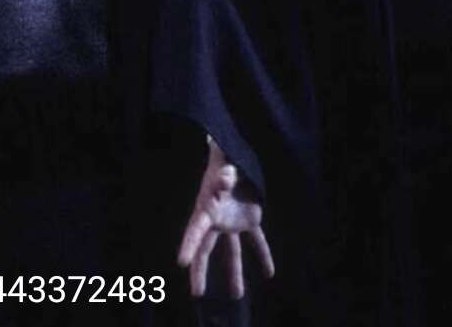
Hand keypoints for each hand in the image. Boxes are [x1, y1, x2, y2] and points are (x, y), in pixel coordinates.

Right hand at [177, 139, 274, 298]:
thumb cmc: (226, 159)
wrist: (236, 157)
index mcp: (207, 207)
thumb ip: (225, 172)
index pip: (195, 229)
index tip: (181, 262)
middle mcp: (217, 219)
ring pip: (232, 252)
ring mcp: (232, 222)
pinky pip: (256, 241)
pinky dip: (263, 255)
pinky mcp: (249, 220)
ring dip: (234, 273)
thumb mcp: (225, 164)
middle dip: (200, 270)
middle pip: (206, 248)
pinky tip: (270, 272)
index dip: (188, 245)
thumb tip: (226, 177)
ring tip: (237, 294)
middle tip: (197, 293)